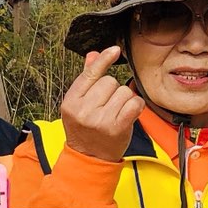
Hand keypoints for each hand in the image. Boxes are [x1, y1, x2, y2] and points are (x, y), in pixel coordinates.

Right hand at [61, 46, 145, 162]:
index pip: (89, 74)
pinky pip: (134, 104)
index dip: (104, 60)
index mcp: (71, 102)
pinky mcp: (117, 127)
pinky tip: (130, 113)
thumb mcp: (78, 105)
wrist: (90, 158)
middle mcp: (84, 110)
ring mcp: (100, 120)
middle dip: (113, 91)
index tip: (115, 50)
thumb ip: (86, 80)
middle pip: (110, 82)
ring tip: (117, 112)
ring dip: (125, 100)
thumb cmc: (86, 129)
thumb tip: (93, 55)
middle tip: (108, 106)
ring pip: (124, 92)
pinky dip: (136, 106)